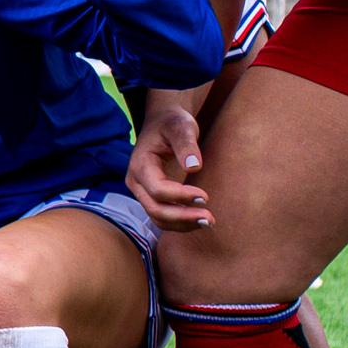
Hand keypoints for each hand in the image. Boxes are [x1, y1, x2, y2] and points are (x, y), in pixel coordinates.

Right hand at [128, 104, 211, 231]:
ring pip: (158, 218)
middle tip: (210, 218)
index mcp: (140, 164)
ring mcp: (142, 191)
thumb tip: (194, 166)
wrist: (163, 124)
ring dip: (182, 224)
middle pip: (155, 209)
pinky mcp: (152, 197)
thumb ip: (186, 144)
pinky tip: (199, 220)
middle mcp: (137, 182)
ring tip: (208, 222)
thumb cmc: (172, 122)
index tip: (205, 196)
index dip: (180, 196)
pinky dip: (180, 223)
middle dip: (182, 217)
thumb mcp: (181, 126)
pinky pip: (162, 217)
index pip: (157, 189)